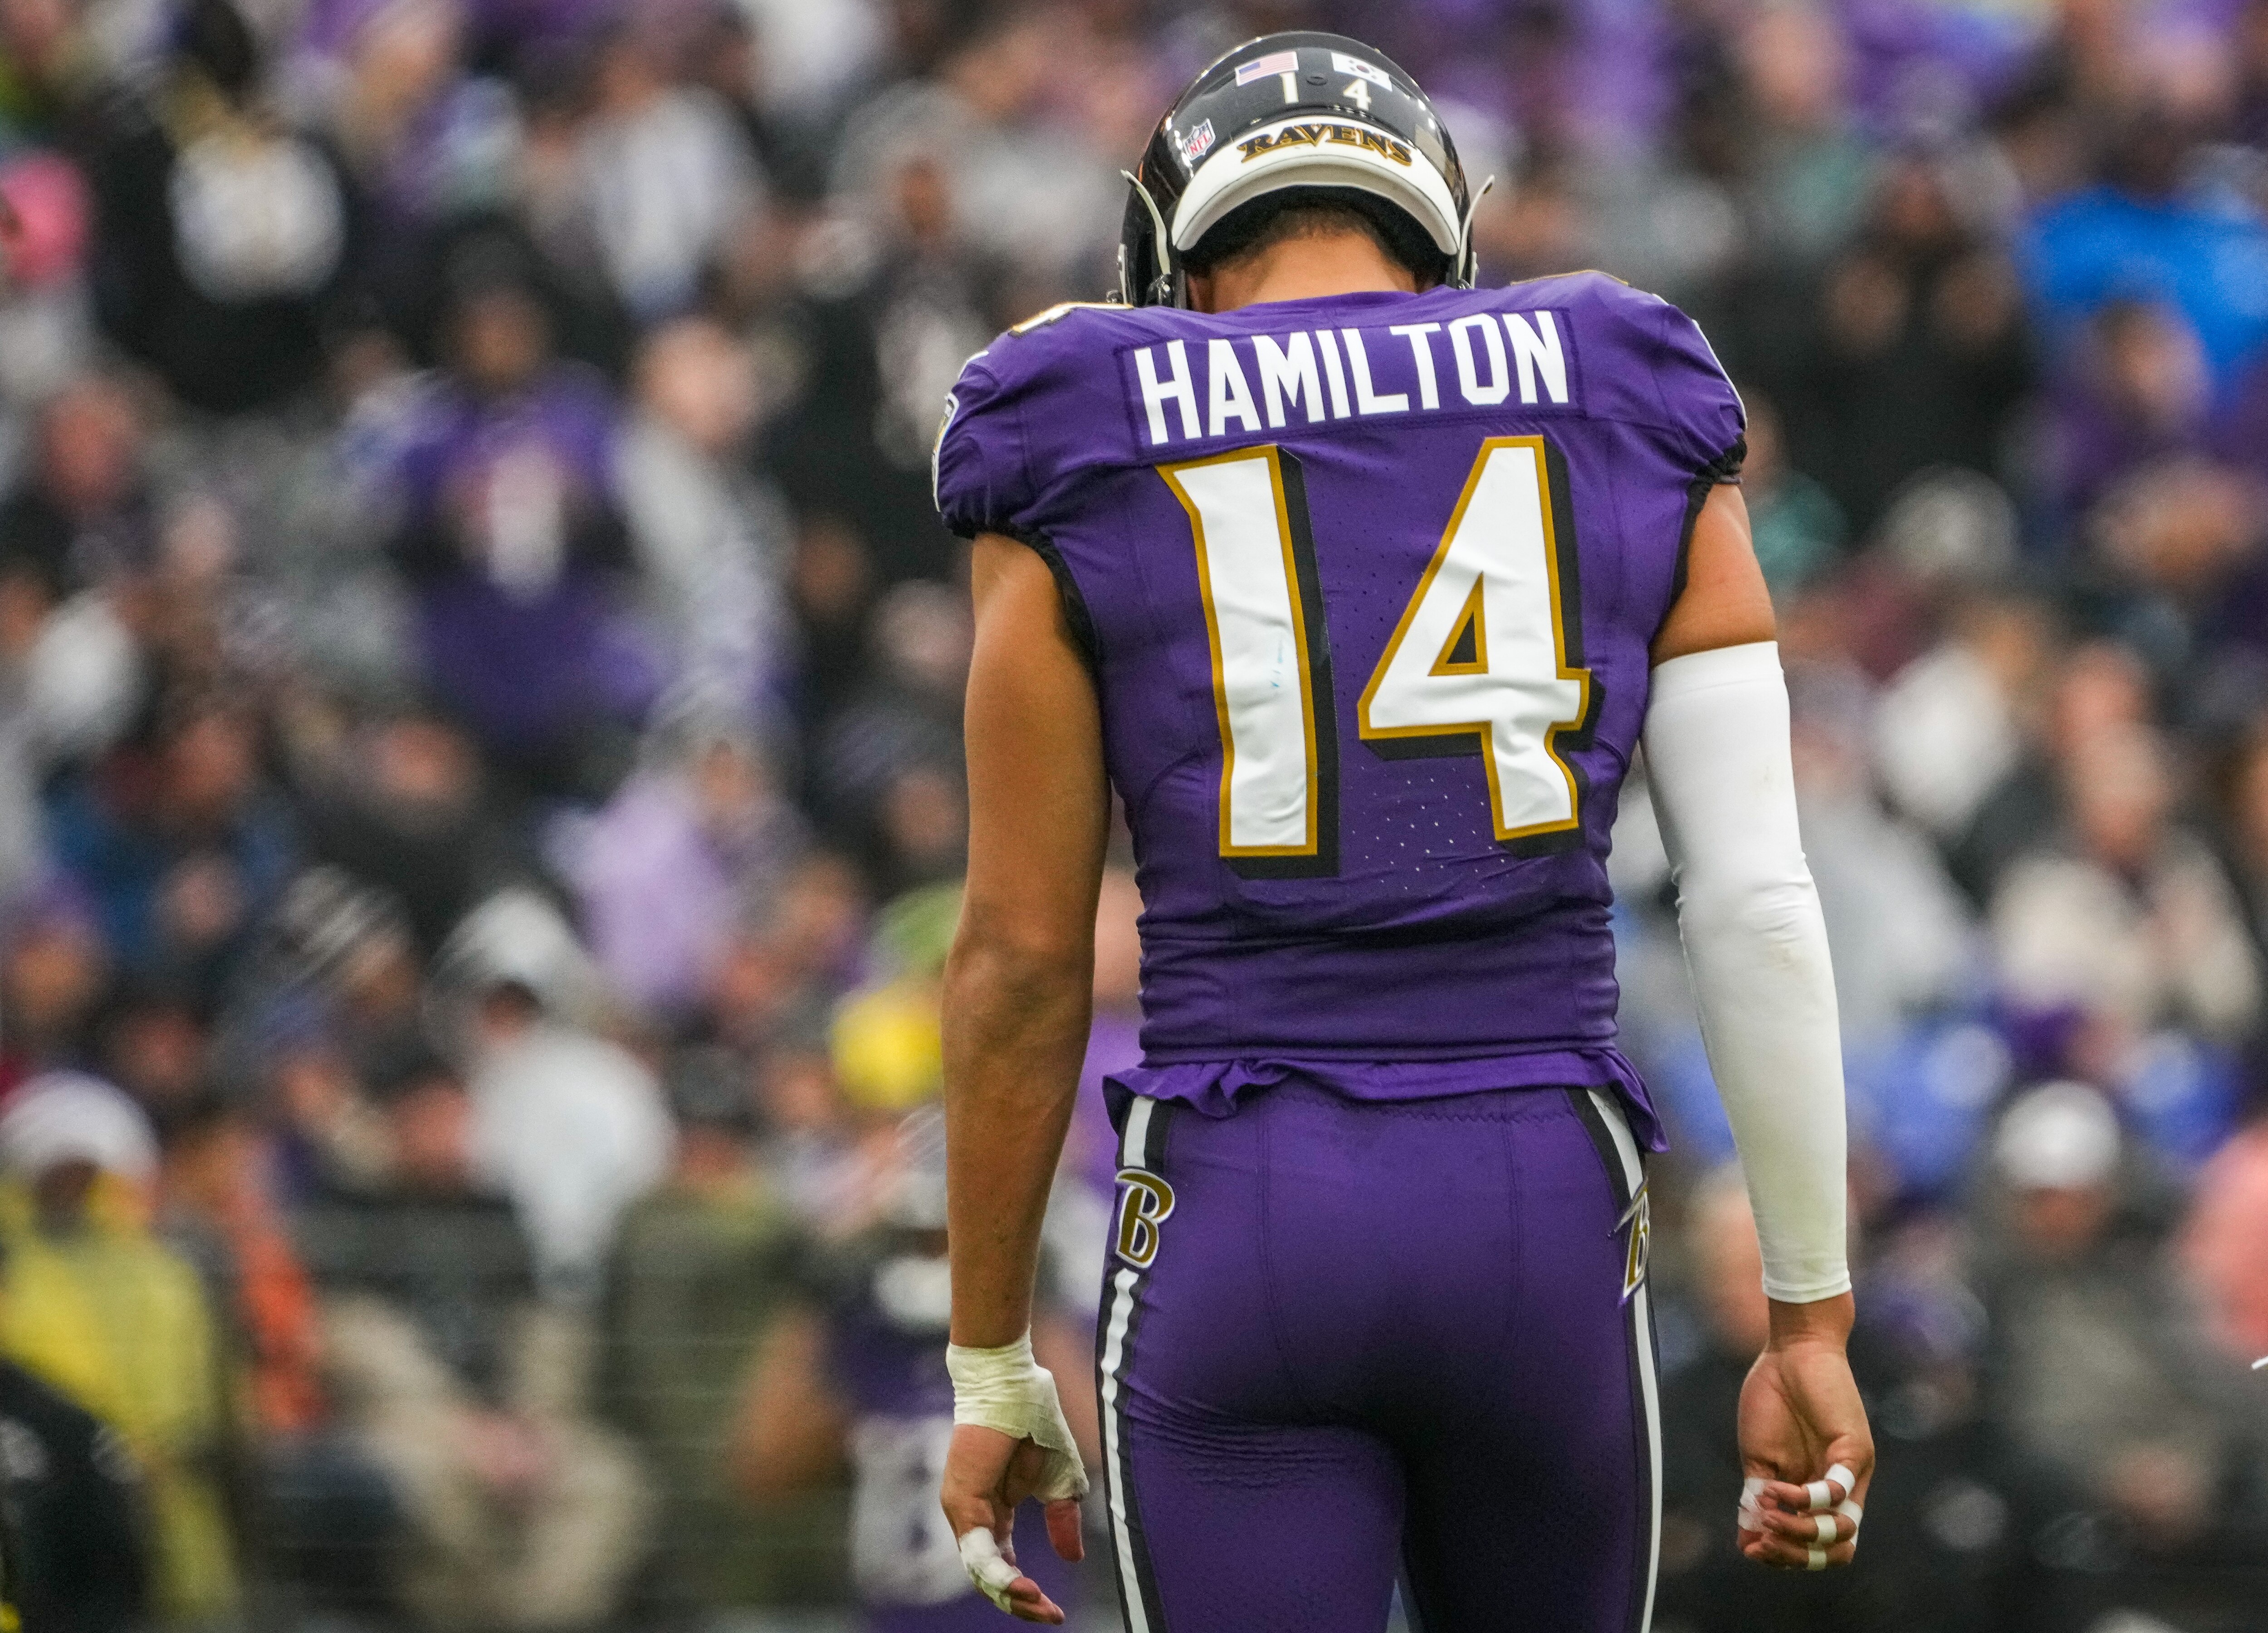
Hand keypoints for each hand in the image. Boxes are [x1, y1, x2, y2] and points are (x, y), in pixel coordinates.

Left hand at [939, 1424, 1084, 1623]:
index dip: (1028, 1595)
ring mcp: (964, 1512)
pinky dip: (1001, 1574)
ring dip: (1012, 1596)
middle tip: (1051, 1617)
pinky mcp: (962, 1501)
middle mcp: (976, 1519)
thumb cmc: (1035, 1425)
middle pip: (990, 1579)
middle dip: (1021, 1605)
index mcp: (996, 1515)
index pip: (1004, 1569)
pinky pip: (979, 1550)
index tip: (1057, 1614)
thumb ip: (1062, 1520)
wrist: (1016, 1385)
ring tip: (1040, 1606)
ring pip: (981, 1573)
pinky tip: (1025, 1586)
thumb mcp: (1060, 1482)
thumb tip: (1073, 1559)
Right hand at [1735, 1296, 1874, 1570]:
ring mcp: (1853, 1473)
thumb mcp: (1758, 1458)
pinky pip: (1836, 1491)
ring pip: (1842, 1529)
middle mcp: (1843, 1490)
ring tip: (1767, 1514)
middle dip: (1793, 1553)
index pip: (1817, 1547)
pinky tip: (1774, 1488)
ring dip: (1799, 1531)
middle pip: (1835, 1549)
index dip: (1786, 1557)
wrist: (1790, 1350)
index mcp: (1818, 1493)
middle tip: (1760, 1539)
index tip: (1751, 1549)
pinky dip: (1802, 1498)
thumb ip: (1758, 1499)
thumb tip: (1748, 1543)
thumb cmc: (1772, 1397)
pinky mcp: (1855, 1451)